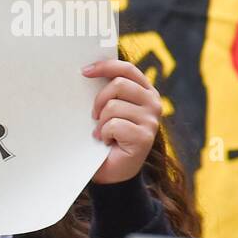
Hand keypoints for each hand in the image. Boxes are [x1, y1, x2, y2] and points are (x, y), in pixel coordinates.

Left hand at [84, 59, 161, 184]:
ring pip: (113, 106)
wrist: (111, 170)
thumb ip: (106, 92)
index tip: (84, 71)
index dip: (105, 66)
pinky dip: (103, 134)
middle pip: (119, 85)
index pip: (127, 69)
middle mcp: (153, 103)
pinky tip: (107, 142)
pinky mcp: (144, 137)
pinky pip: (113, 125)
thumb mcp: (106, 109)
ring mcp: (151, 120)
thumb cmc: (106, 136)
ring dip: (100, 122)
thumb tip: (85, 71)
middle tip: (94, 116)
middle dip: (98, 100)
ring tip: (103, 132)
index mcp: (145, 92)